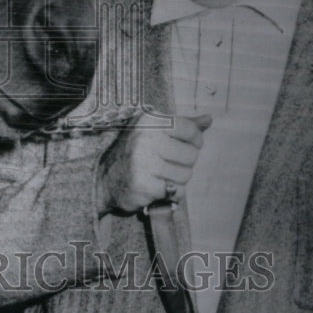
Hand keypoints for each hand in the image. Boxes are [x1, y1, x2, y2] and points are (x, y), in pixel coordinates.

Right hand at [96, 112, 211, 214]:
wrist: (104, 179)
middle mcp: (146, 138)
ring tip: (160, 175)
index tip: (181, 146)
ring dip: (177, 179)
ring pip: (186, 175)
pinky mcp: (144, 185)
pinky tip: (156, 186)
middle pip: (192, 155)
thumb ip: (183, 124)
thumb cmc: (135, 152)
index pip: (191, 130)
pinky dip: (170, 193)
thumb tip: (209, 119)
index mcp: (150, 121)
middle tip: (166, 163)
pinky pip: (176, 191)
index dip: (194, 141)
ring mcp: (144, 162)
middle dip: (184, 163)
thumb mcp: (154, 131)